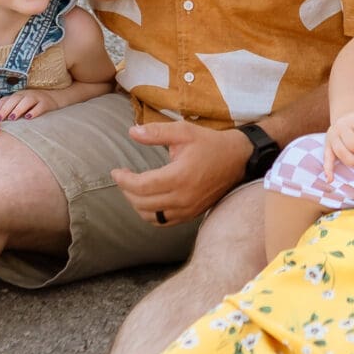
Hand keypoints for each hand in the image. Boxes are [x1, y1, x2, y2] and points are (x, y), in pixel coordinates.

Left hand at [0, 89, 55, 119]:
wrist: (55, 97)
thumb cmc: (33, 106)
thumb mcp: (21, 106)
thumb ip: (10, 112)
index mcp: (17, 96)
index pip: (4, 100)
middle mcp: (25, 95)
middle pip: (13, 100)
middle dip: (4, 110)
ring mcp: (36, 97)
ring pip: (26, 101)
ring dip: (18, 109)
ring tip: (12, 118)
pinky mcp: (46, 103)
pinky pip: (40, 106)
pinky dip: (34, 111)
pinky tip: (29, 118)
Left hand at [111, 118, 246, 227]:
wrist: (237, 159)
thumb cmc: (209, 143)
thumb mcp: (184, 131)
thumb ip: (156, 132)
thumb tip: (131, 132)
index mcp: (179, 176)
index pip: (141, 186)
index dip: (124, 180)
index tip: (116, 171)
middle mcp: (183, 197)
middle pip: (142, 203)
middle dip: (127, 190)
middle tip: (123, 176)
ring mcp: (188, 209)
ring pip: (151, 216)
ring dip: (136, 204)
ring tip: (133, 187)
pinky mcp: (192, 214)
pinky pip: (164, 221)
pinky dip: (150, 214)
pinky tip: (147, 199)